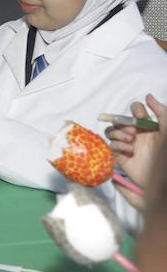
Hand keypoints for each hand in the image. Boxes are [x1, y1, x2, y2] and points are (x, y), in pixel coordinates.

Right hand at [106, 94, 165, 208]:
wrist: (164, 175)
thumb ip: (161, 110)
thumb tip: (148, 95)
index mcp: (148, 126)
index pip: (135, 111)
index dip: (135, 111)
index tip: (141, 116)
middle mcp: (136, 134)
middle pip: (119, 121)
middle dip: (123, 123)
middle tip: (134, 131)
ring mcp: (128, 145)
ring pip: (111, 132)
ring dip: (119, 134)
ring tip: (131, 141)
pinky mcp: (121, 157)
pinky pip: (111, 146)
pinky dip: (118, 146)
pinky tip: (130, 150)